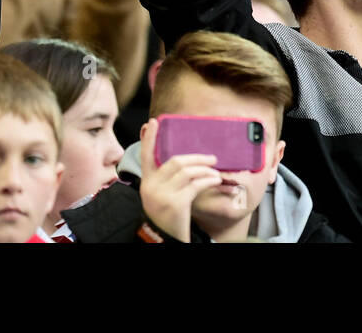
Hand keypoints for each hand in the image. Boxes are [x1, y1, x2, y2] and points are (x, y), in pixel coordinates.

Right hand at [137, 120, 222, 242]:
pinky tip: (215, 181)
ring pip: (187, 171)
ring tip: (215, 173)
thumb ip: (166, 178)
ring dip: (206, 170)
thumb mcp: (161, 195)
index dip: (149, 138)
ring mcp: (162, 195)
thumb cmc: (167, 215)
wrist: (164, 238)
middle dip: (197, 158)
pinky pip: (196, 185)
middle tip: (212, 159)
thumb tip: (186, 161)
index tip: (153, 122)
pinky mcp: (175, 203)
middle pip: (175, 161)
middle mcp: (151, 187)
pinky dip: (209, 180)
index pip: (146, 156)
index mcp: (146, 182)